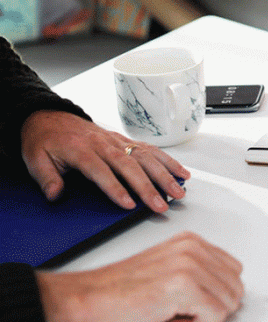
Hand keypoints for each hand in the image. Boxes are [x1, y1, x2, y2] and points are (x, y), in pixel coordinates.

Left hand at [21, 110, 189, 212]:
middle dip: (148, 186)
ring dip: (164, 174)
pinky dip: (167, 160)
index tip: (128, 204)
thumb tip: (55, 194)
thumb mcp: (34, 159)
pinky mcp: (124, 140)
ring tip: (177, 191)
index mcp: (81, 150)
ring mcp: (117, 141)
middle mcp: (103, 144)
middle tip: (161, 204)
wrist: (49, 117)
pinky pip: (149, 149)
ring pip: (145, 157)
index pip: (101, 171)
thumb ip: (46, 178)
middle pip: (130, 165)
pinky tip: (180, 172)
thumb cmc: (44, 140)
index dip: (115, 188)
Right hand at [37, 231, 243, 321]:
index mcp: (190, 242)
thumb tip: (226, 291)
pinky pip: (215, 315)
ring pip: (229, 303)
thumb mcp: (165, 273)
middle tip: (180, 312)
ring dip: (202, 318)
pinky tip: (168, 320)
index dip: (215, 295)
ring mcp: (189, 265)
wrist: (83, 302)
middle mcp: (192, 248)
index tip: (189, 303)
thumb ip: (197, 274)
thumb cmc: (116, 294)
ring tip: (171, 314)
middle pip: (235, 287)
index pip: (233, 271)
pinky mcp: (183, 286)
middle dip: (212, 308)